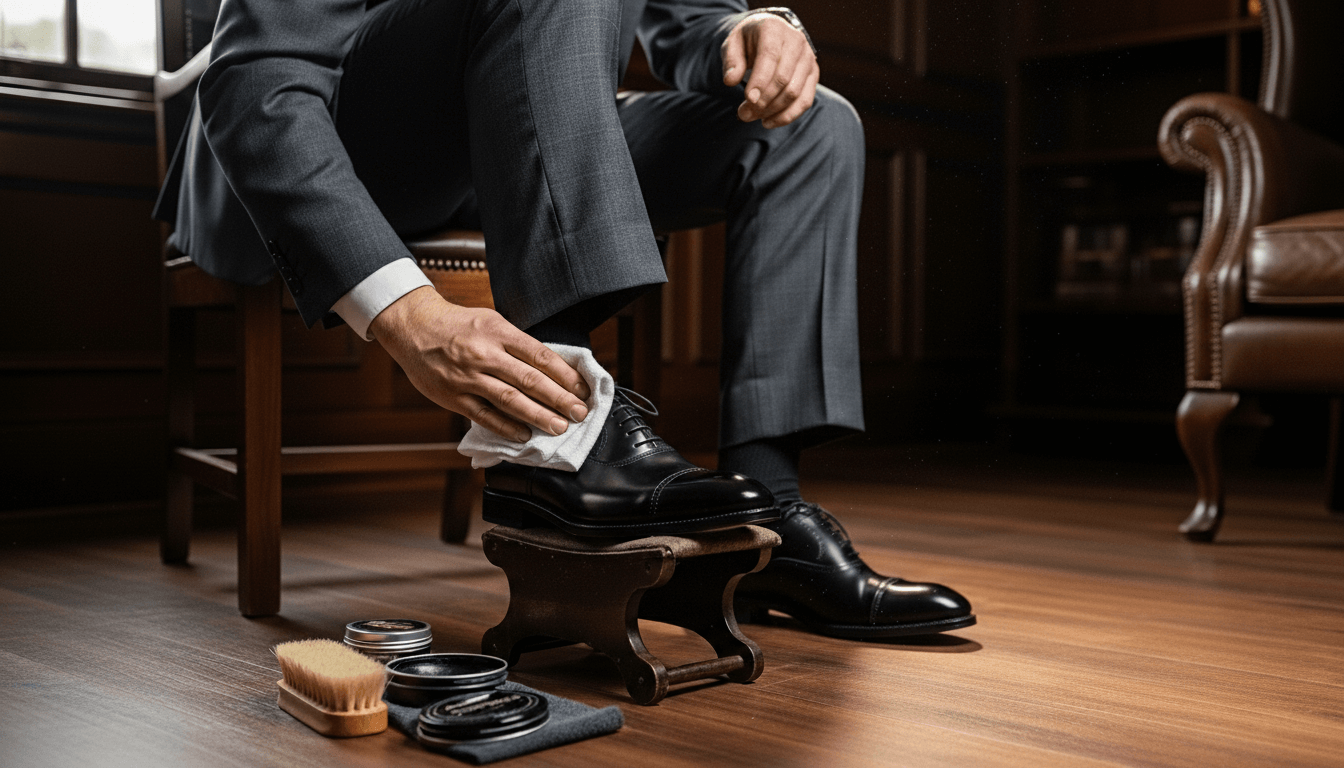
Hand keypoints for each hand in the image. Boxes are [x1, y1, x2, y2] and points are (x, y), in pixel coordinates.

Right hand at [370, 286, 591, 441]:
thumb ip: (517, 343)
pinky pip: (484, 415)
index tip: (582, 389)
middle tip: (579, 413)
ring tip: (559, 427)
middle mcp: (485, 354)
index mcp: (499, 332)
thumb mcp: (491, 321)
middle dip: (559, 399)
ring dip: (538, 416)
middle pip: (530, 380)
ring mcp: (469, 377)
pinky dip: (506, 427)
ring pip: (510, 400)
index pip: (540, 355)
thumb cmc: (458, 324)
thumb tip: (551, 367)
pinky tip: (524, 435)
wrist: (414, 327)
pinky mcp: (454, 396)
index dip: (565, 375)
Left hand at [721, 13, 818, 128]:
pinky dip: (787, 116)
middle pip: (783, 78)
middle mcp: (796, 41)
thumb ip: (731, 61)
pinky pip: (805, 101)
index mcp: (774, 29)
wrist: (771, 34)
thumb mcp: (733, 43)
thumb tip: (730, 81)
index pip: (770, 56)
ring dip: (772, 110)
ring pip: (794, 92)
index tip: (749, 99)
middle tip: (743, 114)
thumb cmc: (749, 40)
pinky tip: (768, 122)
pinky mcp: (813, 75)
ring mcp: (808, 59)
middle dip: (763, 101)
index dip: (760, 80)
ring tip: (751, 117)